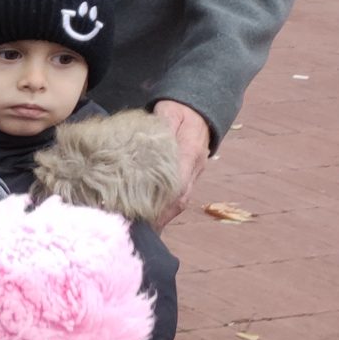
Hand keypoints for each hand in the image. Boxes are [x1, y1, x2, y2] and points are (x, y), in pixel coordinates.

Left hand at [151, 99, 213, 227]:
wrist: (200, 109)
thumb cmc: (180, 110)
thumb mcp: (170, 111)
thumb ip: (162, 123)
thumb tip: (151, 134)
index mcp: (190, 152)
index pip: (179, 181)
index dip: (164, 200)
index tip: (146, 213)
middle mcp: (195, 168)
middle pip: (180, 198)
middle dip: (161, 216)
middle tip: (138, 230)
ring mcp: (194, 174)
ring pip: (180, 201)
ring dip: (163, 216)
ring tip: (141, 230)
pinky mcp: (188, 177)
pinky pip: (178, 197)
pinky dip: (164, 210)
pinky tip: (149, 220)